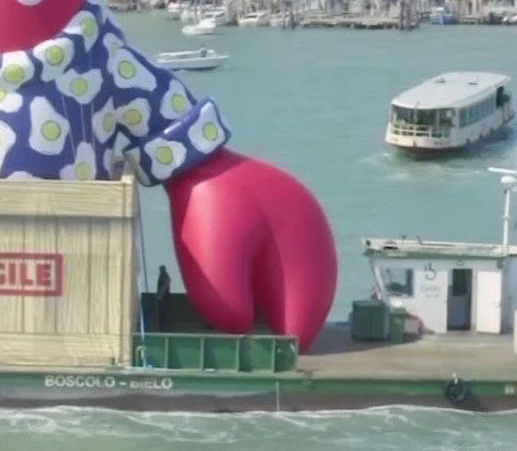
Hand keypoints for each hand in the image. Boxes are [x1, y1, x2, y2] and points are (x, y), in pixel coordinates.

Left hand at [166, 149, 336, 349]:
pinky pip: (302, 259)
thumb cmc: (207, 210)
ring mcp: (310, 223)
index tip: (262, 357)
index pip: (305, 315)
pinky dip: (289, 280)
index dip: (285, 343)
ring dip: (292, 302)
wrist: (199, 158)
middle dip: (292, 323)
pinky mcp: (297, 217)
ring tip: (265, 320)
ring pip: (312, 279)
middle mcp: (317, 236)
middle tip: (265, 345)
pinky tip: (267, 288)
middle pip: (314, 299)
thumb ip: (228, 304)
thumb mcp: (211, 262)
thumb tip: (244, 329)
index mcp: (303, 250)